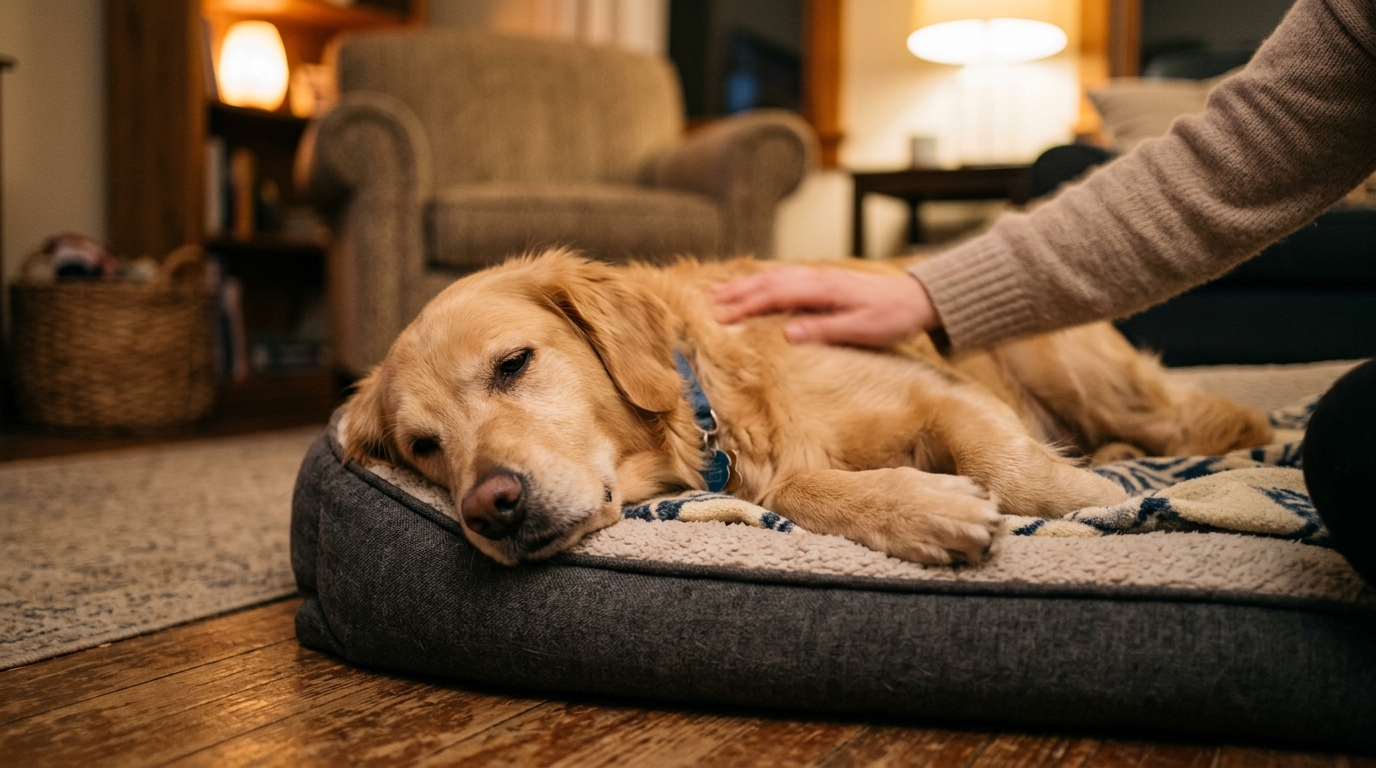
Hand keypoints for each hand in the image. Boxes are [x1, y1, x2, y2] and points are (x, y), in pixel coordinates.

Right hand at [711, 265, 940, 347]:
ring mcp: (819, 278)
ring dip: (746, 285)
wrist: (915, 298)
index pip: (774, 295)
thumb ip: (823, 329)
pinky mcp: (823, 282)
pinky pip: (785, 278)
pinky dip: (764, 282)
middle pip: (768, 282)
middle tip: (710, 305)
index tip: (722, 318)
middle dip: (737, 293)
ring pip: (774, 277)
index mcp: (822, 290)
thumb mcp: (860, 329)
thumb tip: (787, 333)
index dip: (746, 306)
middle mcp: (816, 278)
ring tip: (721, 294)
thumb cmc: (891, 317)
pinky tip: (754, 288)